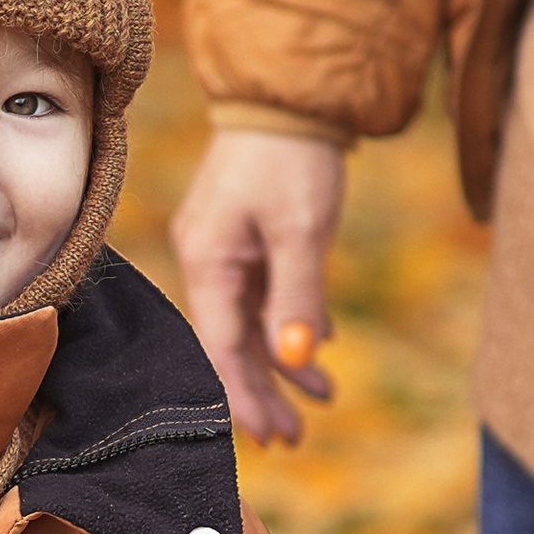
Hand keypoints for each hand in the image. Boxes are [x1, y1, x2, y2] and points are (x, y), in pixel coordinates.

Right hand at [169, 128, 347, 445]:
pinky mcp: (247, 237)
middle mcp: (209, 259)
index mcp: (209, 260)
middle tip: (295, 439)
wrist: (291, 93)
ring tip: (324, 397)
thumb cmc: (292, 156)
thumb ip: (298, 295)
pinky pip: (264, 295)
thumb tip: (298, 359)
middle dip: (265, 392)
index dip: (246, 396)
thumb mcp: (301, 228)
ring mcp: (227, 248)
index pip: (222, 347)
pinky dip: (290, 321)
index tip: (271, 437)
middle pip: (234, 343)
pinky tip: (320, 345)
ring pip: (252, 322)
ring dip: (285, 361)